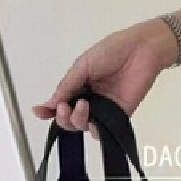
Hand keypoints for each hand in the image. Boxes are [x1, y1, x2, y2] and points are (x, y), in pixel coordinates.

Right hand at [31, 18, 177, 138]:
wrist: (141, 50)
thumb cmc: (112, 51)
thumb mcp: (82, 65)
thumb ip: (67, 86)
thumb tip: (48, 105)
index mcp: (78, 86)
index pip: (60, 103)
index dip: (48, 111)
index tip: (39, 112)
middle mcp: (89, 99)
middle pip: (69, 119)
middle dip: (62, 117)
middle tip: (64, 107)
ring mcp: (104, 109)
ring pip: (83, 126)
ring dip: (76, 121)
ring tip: (82, 105)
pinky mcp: (119, 115)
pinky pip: (103, 130)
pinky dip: (94, 129)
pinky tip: (92, 118)